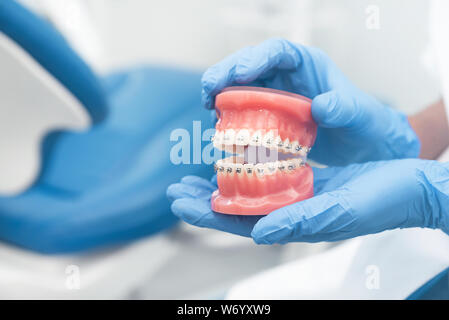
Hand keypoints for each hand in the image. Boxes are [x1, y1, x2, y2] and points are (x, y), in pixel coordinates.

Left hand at [167, 159, 448, 242]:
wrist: (409, 187)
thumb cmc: (383, 201)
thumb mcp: (341, 210)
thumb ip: (301, 221)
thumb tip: (259, 231)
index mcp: (296, 223)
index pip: (240, 222)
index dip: (207, 213)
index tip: (180, 199)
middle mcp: (291, 213)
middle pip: (238, 210)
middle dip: (204, 201)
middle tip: (178, 187)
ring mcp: (298, 198)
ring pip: (249, 195)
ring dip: (221, 185)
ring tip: (196, 177)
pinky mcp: (308, 184)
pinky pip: (269, 180)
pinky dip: (248, 171)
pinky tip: (237, 162)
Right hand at [201, 38, 419, 164]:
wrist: (361, 147)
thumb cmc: (363, 124)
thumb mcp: (358, 115)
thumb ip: (343, 108)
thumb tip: (320, 106)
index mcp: (307, 64)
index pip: (277, 51)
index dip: (254, 58)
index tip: (237, 74)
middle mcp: (287, 77)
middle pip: (249, 66)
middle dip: (225, 74)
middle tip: (208, 90)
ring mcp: (275, 98)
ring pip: (241, 89)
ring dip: (222, 97)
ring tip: (210, 111)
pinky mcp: (269, 118)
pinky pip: (244, 113)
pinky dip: (231, 119)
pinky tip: (222, 129)